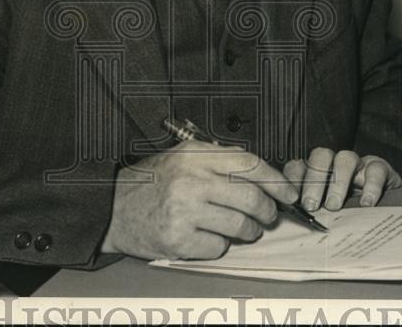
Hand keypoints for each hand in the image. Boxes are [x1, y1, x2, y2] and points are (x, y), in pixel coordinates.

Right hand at [100, 141, 298, 260]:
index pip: (249, 164)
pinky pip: (219, 248)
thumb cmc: (153, 183)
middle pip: (250, 197)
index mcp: (194, 154)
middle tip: (268, 216)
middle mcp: (190, 179)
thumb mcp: (183, 157)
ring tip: (244, 229)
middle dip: (267, 211)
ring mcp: (183, 210)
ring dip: (250, 231)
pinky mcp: (178, 239)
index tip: (288, 193)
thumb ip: (219, 161)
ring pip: (240, 226)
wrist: (113, 207)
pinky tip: (209, 237)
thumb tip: (265, 177)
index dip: (276, 180)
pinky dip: (221, 246)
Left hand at [284, 148, 401, 211]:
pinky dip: (370, 186)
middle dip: (313, 180)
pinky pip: (375, 170)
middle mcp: (335, 163)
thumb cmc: (349, 212)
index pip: (299, 165)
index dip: (292, 179)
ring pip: (345, 159)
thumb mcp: (326, 212)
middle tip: (311, 205)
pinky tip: (366, 203)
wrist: (386, 209)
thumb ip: (310, 212)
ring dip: (337, 182)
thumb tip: (293, 222)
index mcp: (317, 171)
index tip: (291, 200)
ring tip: (334, 206)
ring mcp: (358, 163)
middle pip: (320, 156)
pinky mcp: (380, 168)